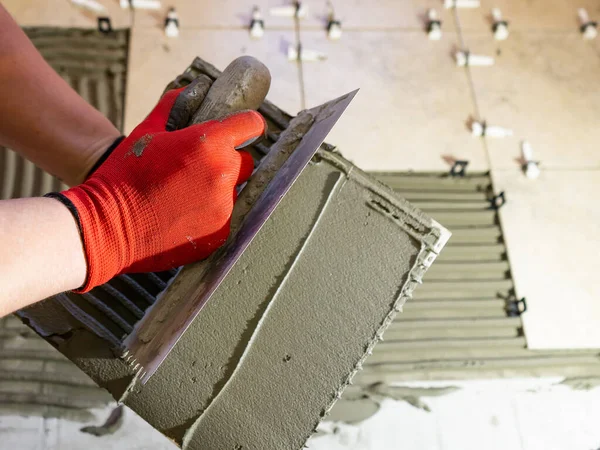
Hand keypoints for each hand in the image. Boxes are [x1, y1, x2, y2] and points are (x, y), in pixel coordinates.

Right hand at [52, 86, 265, 291]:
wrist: (109, 225)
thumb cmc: (125, 174)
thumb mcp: (147, 131)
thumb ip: (174, 106)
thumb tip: (193, 89)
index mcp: (209, 144)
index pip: (251, 125)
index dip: (247, 124)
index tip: (243, 128)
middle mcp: (223, 174)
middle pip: (244, 161)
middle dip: (226, 159)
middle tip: (197, 166)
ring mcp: (224, 207)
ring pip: (233, 191)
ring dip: (217, 188)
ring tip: (184, 194)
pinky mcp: (220, 233)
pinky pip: (224, 217)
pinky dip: (211, 214)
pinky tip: (183, 214)